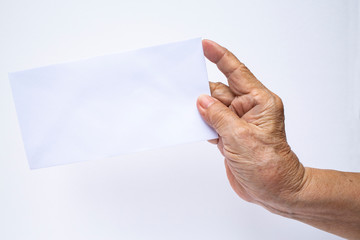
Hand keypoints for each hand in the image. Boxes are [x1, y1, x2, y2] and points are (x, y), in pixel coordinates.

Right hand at [197, 40, 305, 210]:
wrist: (274, 191)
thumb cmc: (269, 166)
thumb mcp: (241, 138)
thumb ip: (218, 117)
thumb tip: (201, 100)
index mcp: (259, 102)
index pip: (237, 72)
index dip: (220, 57)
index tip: (205, 45)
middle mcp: (248, 109)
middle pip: (220, 90)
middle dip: (202, 87)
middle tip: (180, 81)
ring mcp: (237, 123)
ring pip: (213, 107)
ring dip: (199, 107)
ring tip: (179, 103)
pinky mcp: (229, 136)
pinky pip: (211, 123)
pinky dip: (200, 122)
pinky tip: (189, 122)